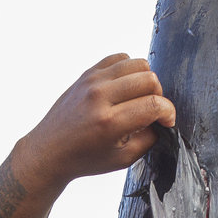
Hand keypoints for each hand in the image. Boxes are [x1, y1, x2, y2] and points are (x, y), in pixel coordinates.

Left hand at [12, 55, 175, 197]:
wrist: (50, 151)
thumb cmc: (85, 158)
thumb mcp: (122, 159)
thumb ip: (148, 139)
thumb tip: (162, 119)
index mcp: (109, 123)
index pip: (153, 105)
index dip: (168, 113)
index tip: (166, 121)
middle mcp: (100, 97)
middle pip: (149, 79)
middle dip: (158, 96)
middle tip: (151, 111)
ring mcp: (92, 81)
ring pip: (138, 63)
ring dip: (146, 81)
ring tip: (139, 98)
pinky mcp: (87, 73)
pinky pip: (120, 58)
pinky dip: (129, 70)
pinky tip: (125, 88)